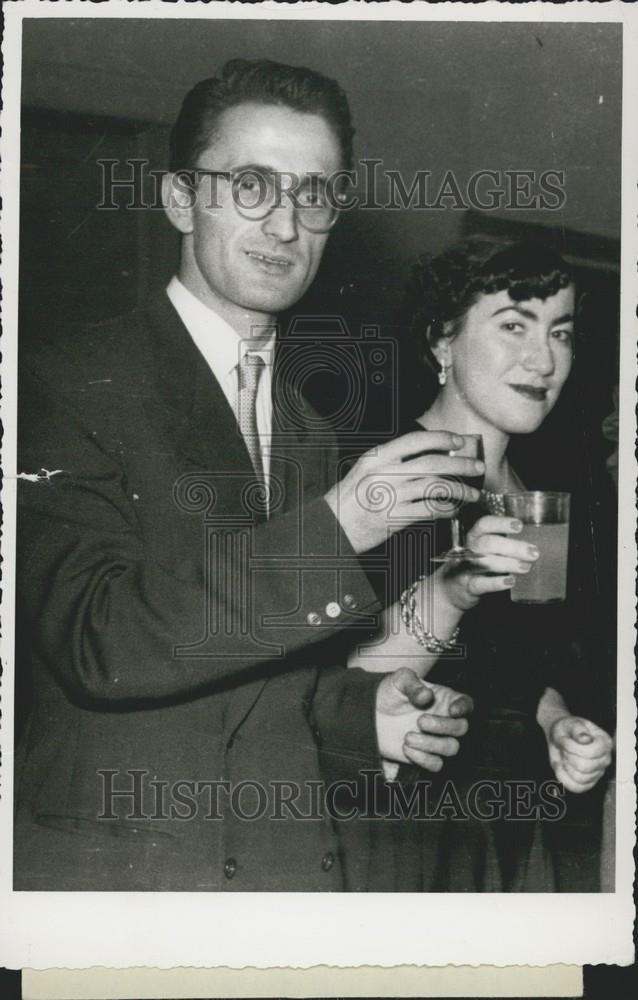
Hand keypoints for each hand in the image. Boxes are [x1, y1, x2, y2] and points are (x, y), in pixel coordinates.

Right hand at [324, 430, 482, 552]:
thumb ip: (393, 461)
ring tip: (472, 493)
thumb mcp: (366, 469)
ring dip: (460, 490)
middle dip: (461, 463)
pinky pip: (430, 510)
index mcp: (376, 457)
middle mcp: (385, 474)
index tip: (459, 440)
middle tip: (477, 466)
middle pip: (432, 463)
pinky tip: (455, 509)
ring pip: (436, 487)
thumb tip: (431, 454)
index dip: (441, 438)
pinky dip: (448, 509)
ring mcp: (391, 496)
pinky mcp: (396, 518)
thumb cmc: (351, 498)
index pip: (415, 441)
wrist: (333, 526)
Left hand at [375, 667, 472, 771]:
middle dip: (443, 727)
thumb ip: (413, 684)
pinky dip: (423, 759)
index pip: (466, 703)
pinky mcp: (426, 756)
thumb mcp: (399, 680)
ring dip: (431, 744)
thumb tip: (426, 695)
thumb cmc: (390, 692)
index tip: (452, 710)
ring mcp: (437, 739)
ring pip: (452, 748)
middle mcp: (445, 719)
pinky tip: (406, 748)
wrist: (372, 713)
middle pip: (462, 728)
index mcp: (444, 699)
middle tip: (420, 721)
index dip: (464, 708)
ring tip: (407, 737)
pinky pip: (436, 764)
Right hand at [437, 514, 539, 610]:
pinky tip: (510, 581)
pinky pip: (481, 584)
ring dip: (508, 564)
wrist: (450, 590)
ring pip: (485, 563)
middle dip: (512, 547)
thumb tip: (532, 543)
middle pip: (488, 544)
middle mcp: (468, 550)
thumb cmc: (473, 566)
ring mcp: (466, 569)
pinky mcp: (467, 587)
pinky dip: (496, 583)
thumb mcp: (483, 550)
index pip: (484, 524)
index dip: (501, 523)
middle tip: (533, 552)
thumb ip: (502, 544)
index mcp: (474, 538)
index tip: (519, 525)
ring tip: (526, 566)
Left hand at [547, 716, 612, 792]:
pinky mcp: (589, 782)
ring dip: (566, 766)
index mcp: (604, 742)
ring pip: (580, 778)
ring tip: (564, 756)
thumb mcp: (570, 724)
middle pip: (585, 767)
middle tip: (564, 748)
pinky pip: (576, 787)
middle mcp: (605, 759)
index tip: (565, 740)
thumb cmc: (567, 729)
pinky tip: (561, 766)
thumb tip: (585, 739)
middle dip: (568, 756)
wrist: (560, 736)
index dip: (573, 748)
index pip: (591, 752)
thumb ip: (577, 730)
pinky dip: (563, 778)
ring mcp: (598, 772)